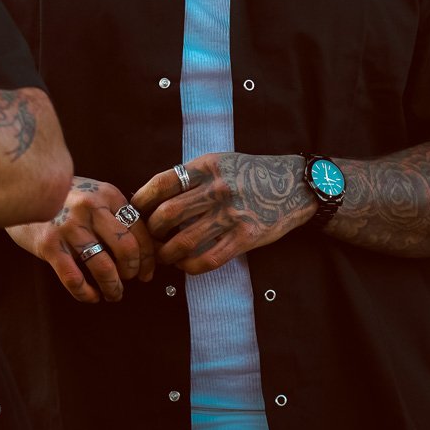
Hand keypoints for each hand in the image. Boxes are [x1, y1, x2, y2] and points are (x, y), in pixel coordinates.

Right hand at [6, 176, 156, 303]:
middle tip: (130, 280)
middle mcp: (90, 208)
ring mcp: (69, 226)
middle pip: (126, 249)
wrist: (23, 192)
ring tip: (113, 294)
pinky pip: (74, 278)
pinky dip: (86, 293)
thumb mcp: (94, 194)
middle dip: (132, 271)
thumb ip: (117, 214)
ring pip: (103, 267)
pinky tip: (91, 296)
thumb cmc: (65, 198)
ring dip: (112, 287)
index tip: (148, 272)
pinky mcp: (49, 244)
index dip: (148, 257)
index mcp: (107, 194)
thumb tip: (147, 249)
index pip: (139, 230)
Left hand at [131, 153, 314, 274]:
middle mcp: (217, 189)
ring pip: (184, 240)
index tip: (134, 212)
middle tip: (148, 238)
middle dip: (151, 231)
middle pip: (168, 214)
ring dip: (166, 253)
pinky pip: (208, 259)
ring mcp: (231, 214)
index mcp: (207, 166)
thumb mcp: (220, 162)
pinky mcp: (245, 237)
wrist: (294, 186)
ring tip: (163, 256)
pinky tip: (184, 267)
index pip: (162, 183)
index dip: (142, 200)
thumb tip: (155, 195)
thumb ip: (192, 175)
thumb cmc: (251, 173)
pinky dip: (189, 267)